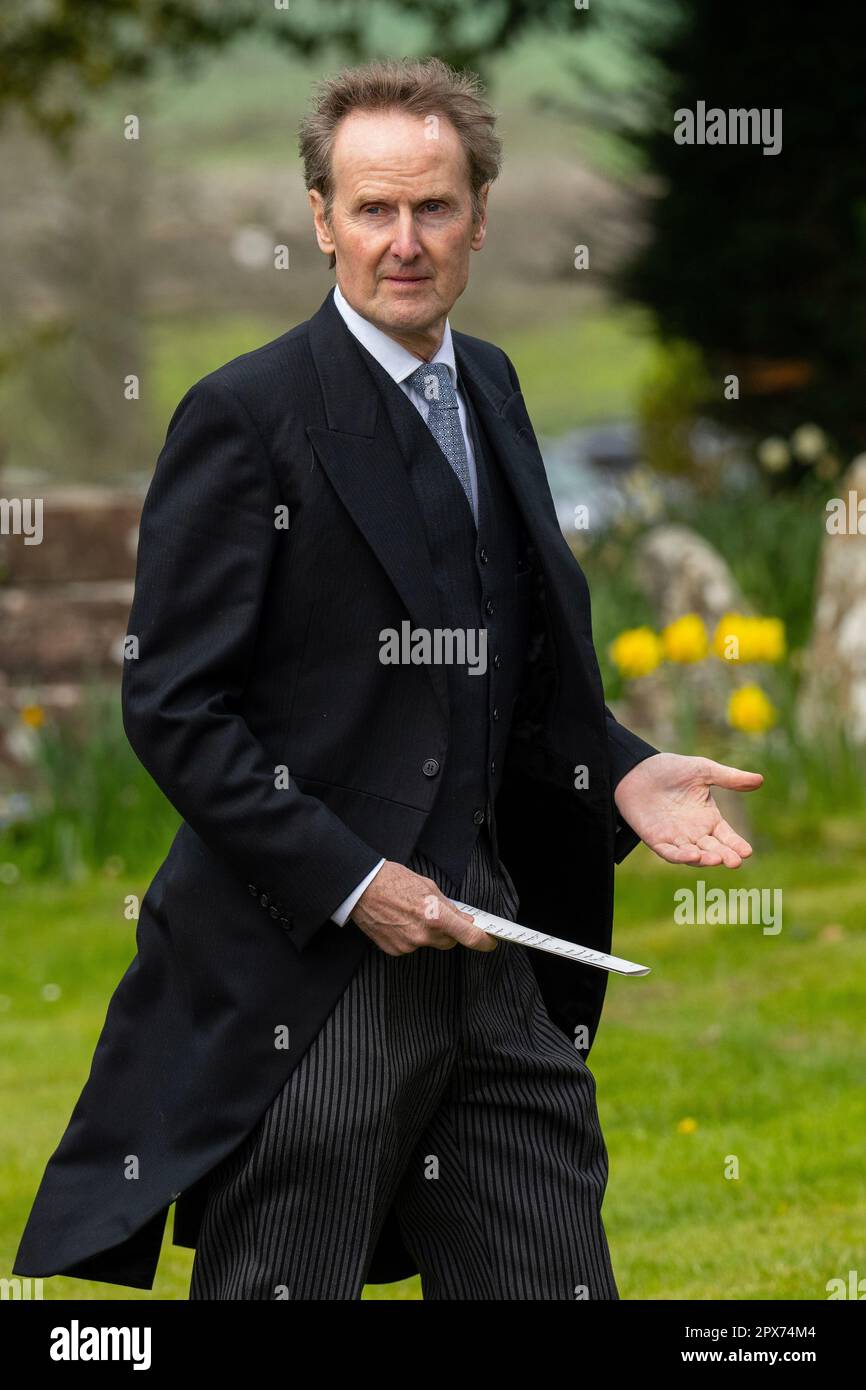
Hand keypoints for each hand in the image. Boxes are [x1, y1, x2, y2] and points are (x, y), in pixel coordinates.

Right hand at [350, 860, 497, 955]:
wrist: (361, 888)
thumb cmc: (392, 881)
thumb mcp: (428, 886)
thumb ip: (448, 906)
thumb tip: (464, 920)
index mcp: (435, 915)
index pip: (469, 937)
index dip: (483, 941)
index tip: (489, 941)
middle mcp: (423, 934)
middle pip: (450, 941)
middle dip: (450, 931)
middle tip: (437, 915)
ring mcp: (408, 945)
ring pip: (429, 943)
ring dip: (427, 932)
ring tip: (410, 912)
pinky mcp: (394, 950)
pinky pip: (411, 946)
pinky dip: (410, 936)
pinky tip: (399, 921)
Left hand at [613, 752, 762, 867]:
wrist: (637, 770)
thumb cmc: (672, 769)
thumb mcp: (704, 771)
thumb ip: (730, 778)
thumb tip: (761, 780)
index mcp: (709, 819)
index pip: (727, 837)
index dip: (737, 845)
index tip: (748, 852)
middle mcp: (695, 833)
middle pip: (713, 849)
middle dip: (725, 856)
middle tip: (736, 861)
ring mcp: (676, 839)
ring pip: (694, 855)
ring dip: (705, 859)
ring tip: (716, 859)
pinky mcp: (657, 840)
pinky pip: (670, 852)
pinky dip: (680, 856)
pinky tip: (692, 855)